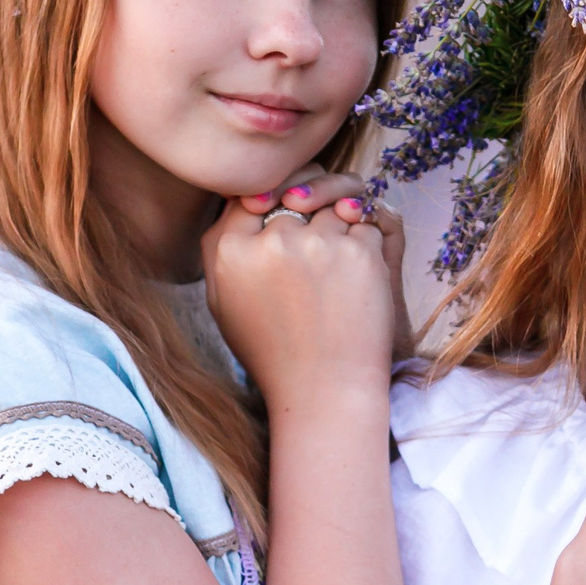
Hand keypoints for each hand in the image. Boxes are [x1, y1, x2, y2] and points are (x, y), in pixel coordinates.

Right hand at [203, 175, 392, 408]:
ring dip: (339, 226)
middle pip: (293, 196)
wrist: (323, 390)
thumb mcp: (223, 303)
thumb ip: (220, 248)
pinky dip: (365, 244)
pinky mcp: (359, 253)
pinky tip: (356, 277)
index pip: (251, 194)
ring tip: (338, 267)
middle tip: (318, 250)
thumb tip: (238, 198)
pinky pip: (365, 223)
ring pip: (332, 204)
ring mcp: (317, 245)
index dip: (271, 204)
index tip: (285, 227)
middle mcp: (271, 242)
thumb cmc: (272, 352)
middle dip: (307, 215)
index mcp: (230, 251)